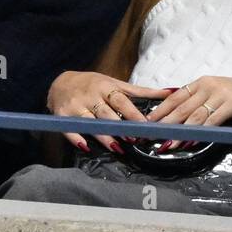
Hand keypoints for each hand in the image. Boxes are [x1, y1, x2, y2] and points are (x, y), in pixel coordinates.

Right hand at [46, 72, 171, 151]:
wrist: (60, 82)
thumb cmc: (93, 84)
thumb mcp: (116, 84)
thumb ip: (142, 91)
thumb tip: (171, 92)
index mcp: (106, 87)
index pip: (121, 101)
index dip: (133, 114)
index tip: (146, 125)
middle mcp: (90, 96)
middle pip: (106, 112)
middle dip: (119, 127)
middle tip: (133, 140)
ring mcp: (75, 106)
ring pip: (90, 122)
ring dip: (103, 136)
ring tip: (117, 148)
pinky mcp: (62, 115)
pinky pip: (69, 129)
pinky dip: (77, 138)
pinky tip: (86, 147)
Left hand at [147, 76, 231, 150]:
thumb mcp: (218, 93)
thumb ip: (200, 100)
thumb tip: (180, 116)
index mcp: (202, 82)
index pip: (176, 96)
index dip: (161, 109)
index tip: (149, 121)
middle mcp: (208, 85)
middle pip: (182, 107)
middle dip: (165, 123)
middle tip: (152, 134)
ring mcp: (220, 94)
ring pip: (194, 116)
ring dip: (180, 132)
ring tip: (169, 143)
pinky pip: (212, 121)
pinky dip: (201, 133)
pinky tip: (192, 142)